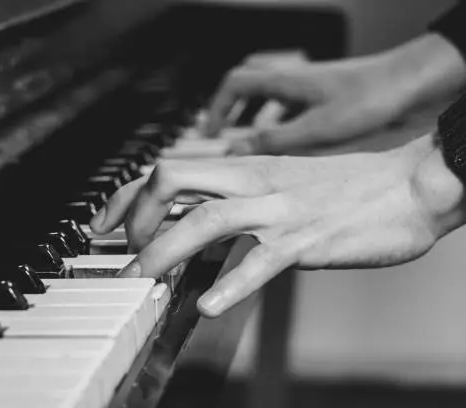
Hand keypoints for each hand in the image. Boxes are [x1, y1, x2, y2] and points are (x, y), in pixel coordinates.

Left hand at [90, 133, 465, 317]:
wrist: (405, 186)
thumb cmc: (342, 188)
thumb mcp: (278, 183)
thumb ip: (236, 198)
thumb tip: (195, 222)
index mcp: (244, 168)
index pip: (167, 170)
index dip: (126, 196)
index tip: (103, 226)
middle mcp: (253, 183)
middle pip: (172, 180)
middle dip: (134, 217)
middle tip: (124, 253)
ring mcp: (277, 211)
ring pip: (205, 220)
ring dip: (164, 251)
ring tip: (143, 280)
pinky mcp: (303, 241)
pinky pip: (259, 262)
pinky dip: (230, 285)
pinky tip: (207, 305)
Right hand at [205, 34, 465, 154]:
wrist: (413, 85)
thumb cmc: (369, 99)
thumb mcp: (315, 128)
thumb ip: (273, 141)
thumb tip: (235, 150)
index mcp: (285, 82)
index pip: (235, 85)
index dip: (217, 108)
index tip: (209, 132)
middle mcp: (294, 81)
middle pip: (249, 88)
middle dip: (233, 111)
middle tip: (225, 135)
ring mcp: (311, 88)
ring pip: (272, 99)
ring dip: (257, 118)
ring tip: (252, 145)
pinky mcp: (327, 99)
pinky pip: (294, 108)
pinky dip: (282, 124)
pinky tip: (290, 146)